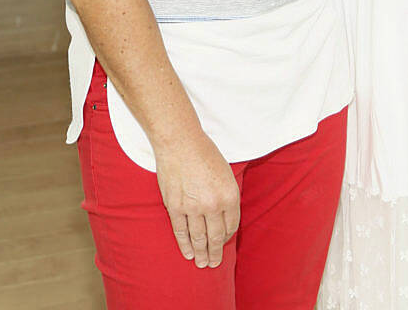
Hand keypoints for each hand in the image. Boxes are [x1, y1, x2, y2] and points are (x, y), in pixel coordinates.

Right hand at [154, 129, 240, 267]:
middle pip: (216, 236)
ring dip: (201, 253)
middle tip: (213, 264)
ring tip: (202, 264)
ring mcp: (193, 207)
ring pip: (199, 238)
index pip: (231, 225)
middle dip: (215, 253)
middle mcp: (213, 204)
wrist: (180, 143)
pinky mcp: (176, 207)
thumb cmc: (205, 154)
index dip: (227, 237)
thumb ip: (226, 196)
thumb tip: (224, 218)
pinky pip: (181, 232)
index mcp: (229, 194)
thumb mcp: (226, 173)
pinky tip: (188, 253)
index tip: (223, 243)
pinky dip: (185, 245)